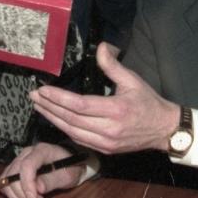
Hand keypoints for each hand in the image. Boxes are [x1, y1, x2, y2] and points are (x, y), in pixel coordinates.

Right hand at [0, 143, 85, 197]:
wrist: (69, 164)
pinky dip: (12, 194)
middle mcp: (26, 153)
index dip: (27, 185)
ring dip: (16, 196)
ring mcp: (19, 160)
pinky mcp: (15, 169)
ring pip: (6, 179)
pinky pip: (6, 182)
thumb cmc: (70, 168)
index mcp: (41, 150)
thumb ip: (52, 181)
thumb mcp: (67, 176)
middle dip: (22, 194)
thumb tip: (38, 189)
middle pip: (13, 174)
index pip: (27, 166)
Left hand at [31, 43, 180, 154]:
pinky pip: (79, 140)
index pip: (79, 105)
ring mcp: (106, 142)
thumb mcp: (133, 80)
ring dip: (52, 119)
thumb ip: (113, 65)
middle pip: (71, 119)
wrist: (164, 130)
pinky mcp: (104, 150)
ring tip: (39, 107)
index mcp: (116, 110)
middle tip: (33, 96)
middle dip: (49, 107)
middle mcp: (109, 129)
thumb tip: (100, 47)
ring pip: (71, 131)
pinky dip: (64, 129)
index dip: (58, 98)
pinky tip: (54, 120)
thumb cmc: (148, 103)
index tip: (43, 90)